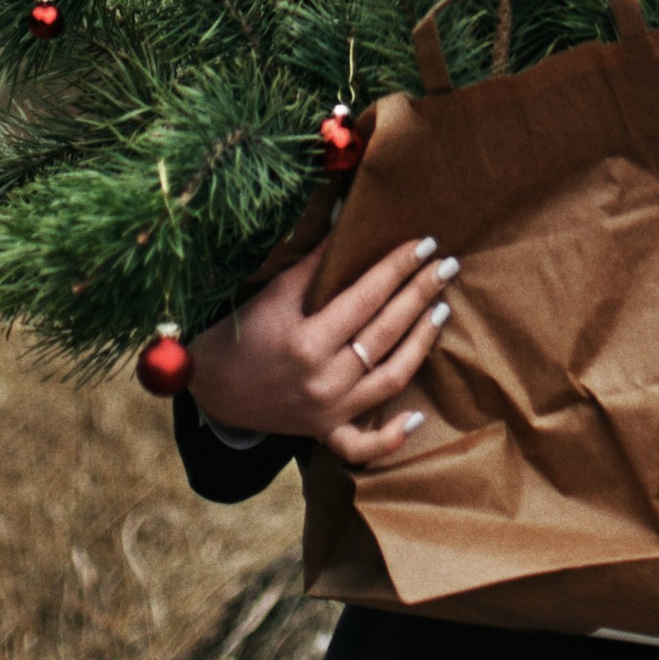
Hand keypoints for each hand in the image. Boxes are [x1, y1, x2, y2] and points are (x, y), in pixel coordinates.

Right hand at [185, 235, 459, 468]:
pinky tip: (418, 417)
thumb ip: (316, 260)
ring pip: (390, 379)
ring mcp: (327, 412)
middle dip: (419, 294)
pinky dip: (391, 437)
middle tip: (446, 265)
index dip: (399, 267)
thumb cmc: (243, 330)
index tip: (425, 242)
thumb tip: (348, 215)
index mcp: (308, 341)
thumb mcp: (275, 291)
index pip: (368, 296)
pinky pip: (362, 444)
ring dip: (421, 343)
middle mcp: (323, 380)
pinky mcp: (324, 433)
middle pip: (385, 332)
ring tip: (442, 309)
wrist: (212, 387)